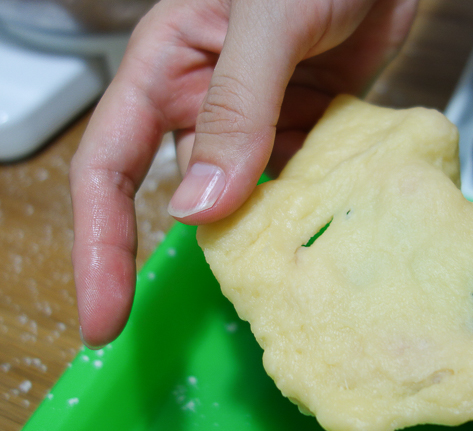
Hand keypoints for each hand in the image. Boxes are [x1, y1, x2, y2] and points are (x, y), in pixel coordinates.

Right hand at [69, 0, 417, 347]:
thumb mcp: (268, 21)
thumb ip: (236, 107)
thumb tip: (198, 207)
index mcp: (167, 71)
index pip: (108, 170)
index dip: (100, 248)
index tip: (102, 318)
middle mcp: (205, 103)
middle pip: (184, 198)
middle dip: (203, 254)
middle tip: (235, 305)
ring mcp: (259, 120)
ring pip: (249, 199)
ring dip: (269, 236)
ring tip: (296, 277)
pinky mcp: (305, 126)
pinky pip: (298, 182)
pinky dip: (311, 208)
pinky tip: (331, 229)